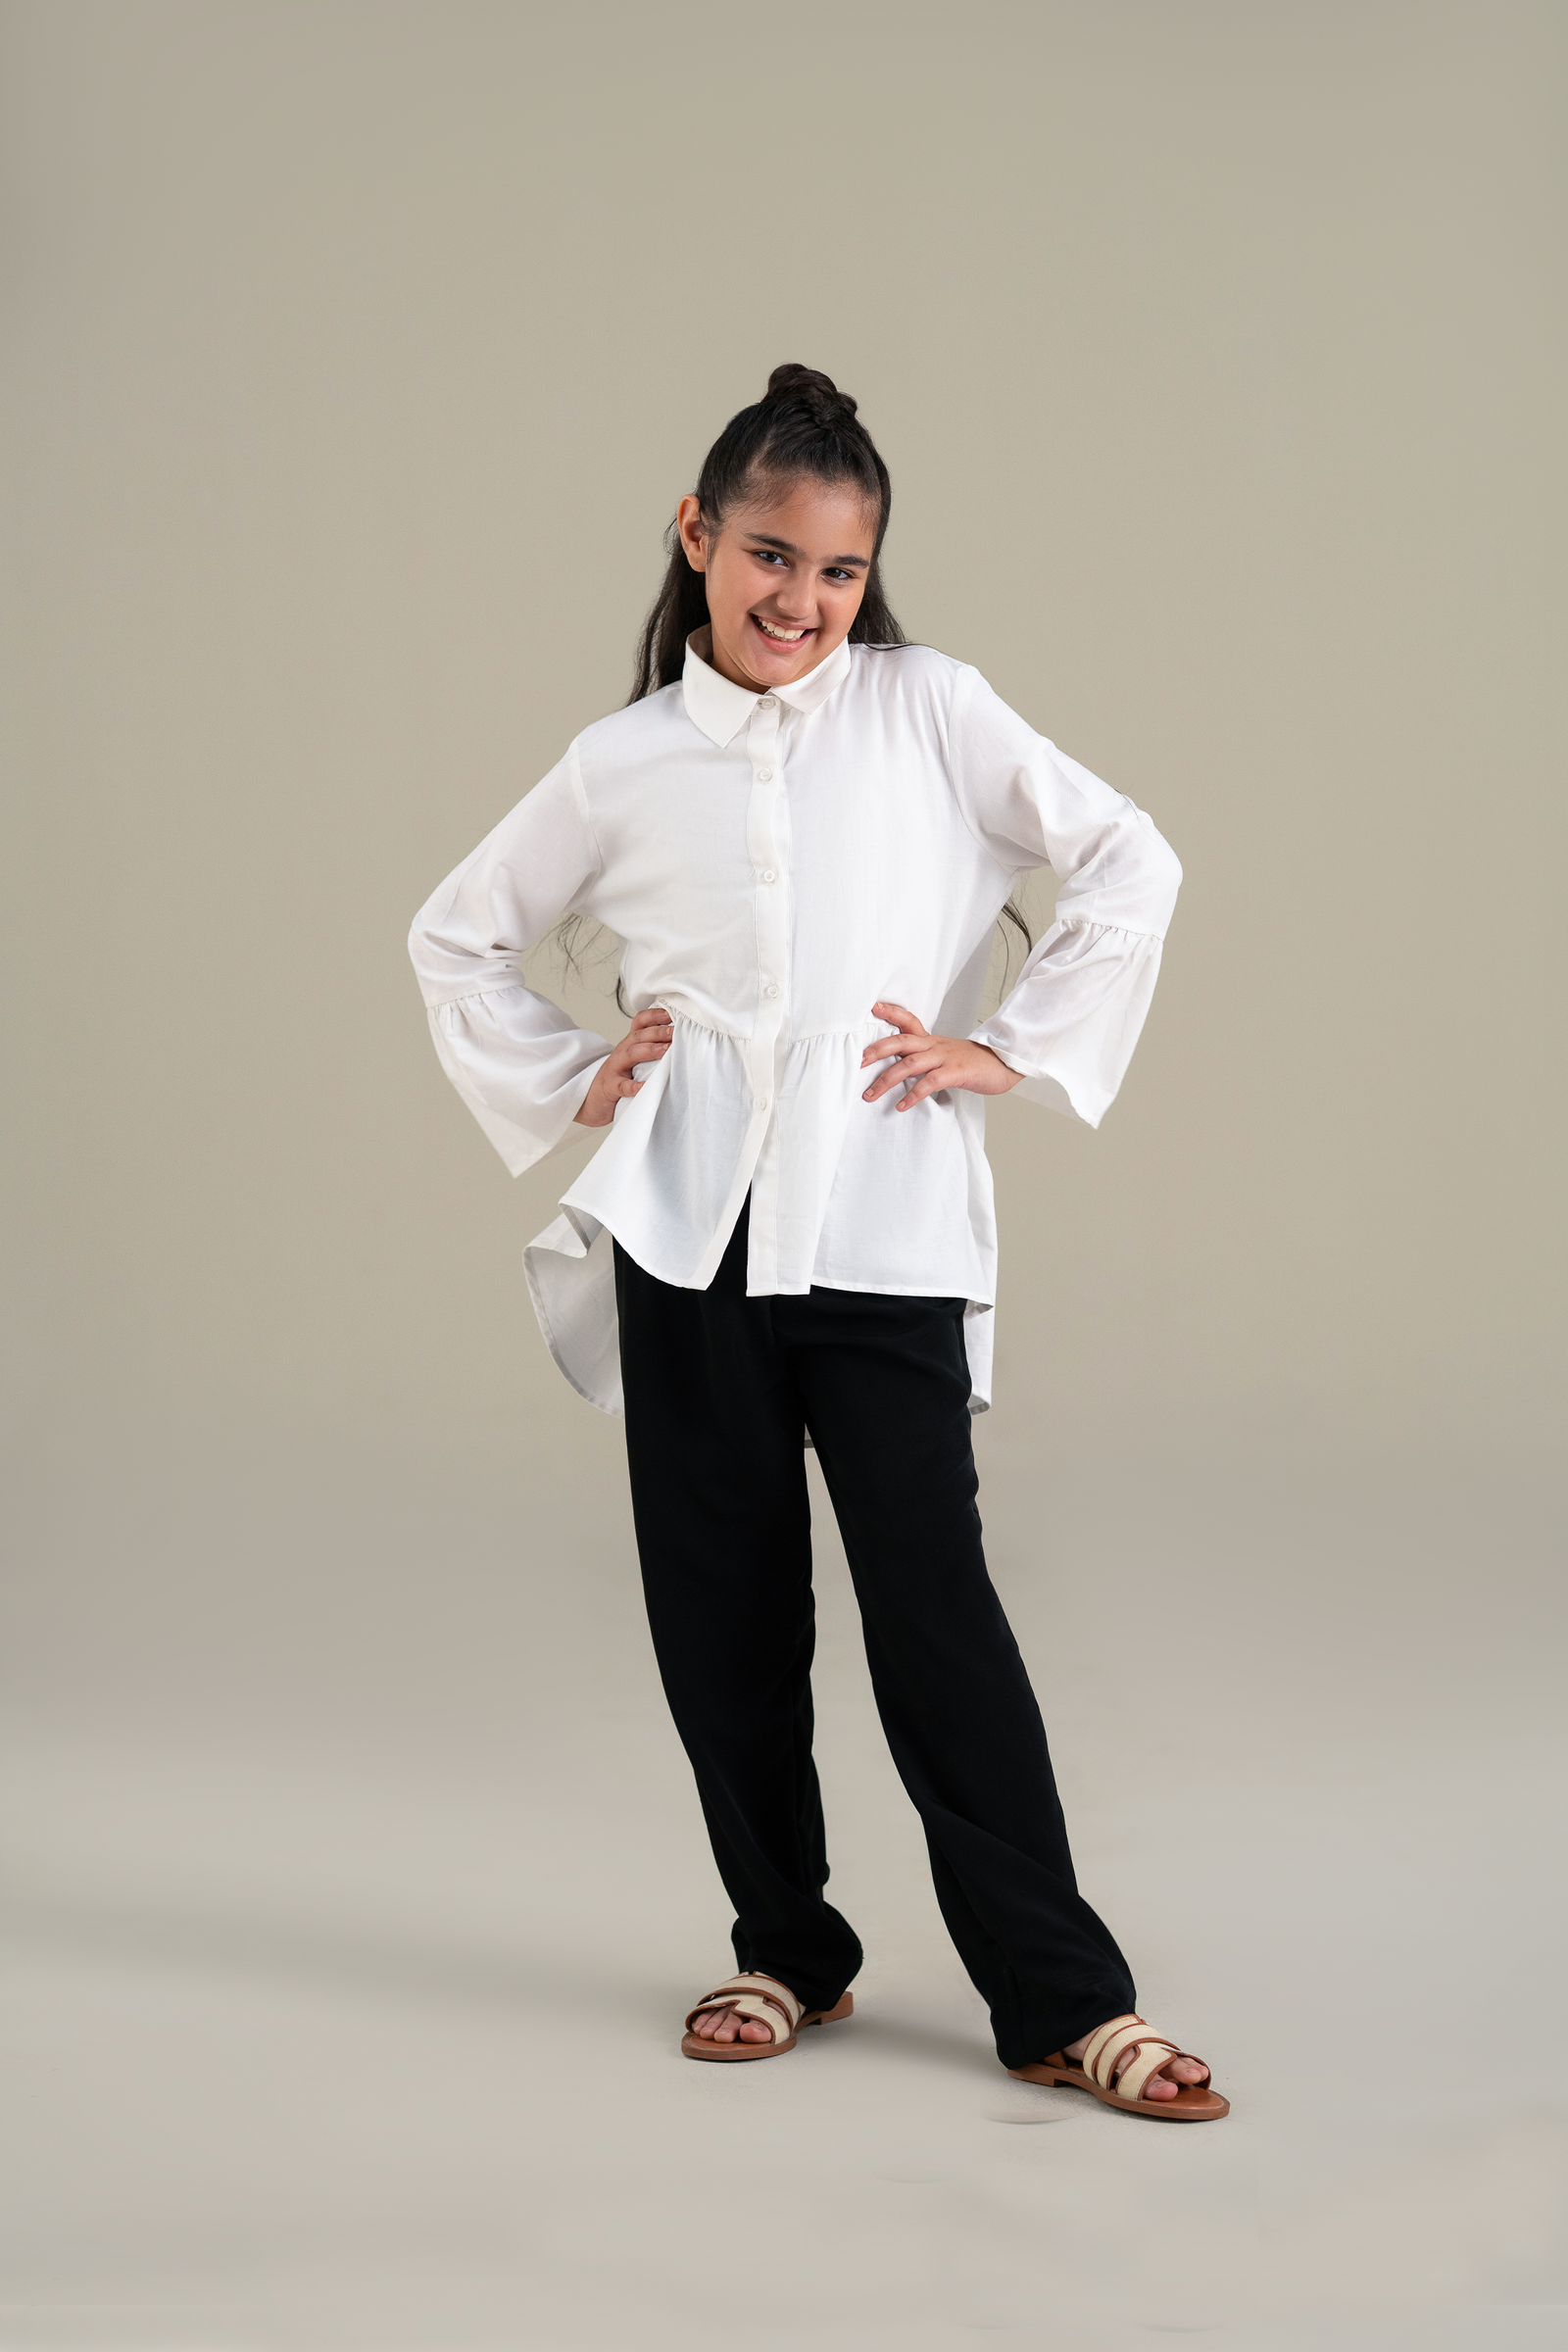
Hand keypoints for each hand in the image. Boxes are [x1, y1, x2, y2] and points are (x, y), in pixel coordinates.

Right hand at [574, 1006, 672, 1127]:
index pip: (640, 1022)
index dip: (654, 1015)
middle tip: (676, 1032)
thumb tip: (682, 1039)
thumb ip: (652, 1046)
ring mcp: (616, 1068)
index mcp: (630, 1042)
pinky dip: (633, 1086)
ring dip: (649, 1050)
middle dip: (658, 1032)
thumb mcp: (634, 1056)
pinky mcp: (611, 1086)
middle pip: (639, 1036)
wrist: (595, 1096)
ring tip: (665, 1051)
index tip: (671, 1014)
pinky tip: (643, 1087)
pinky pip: (622, 1085)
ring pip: (631, 1054)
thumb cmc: (622, 1075)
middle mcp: (623, 1050)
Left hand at [859, 1001, 1023, 1110]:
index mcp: (932, 1040)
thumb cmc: (973, 1063)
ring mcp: (945, 1058)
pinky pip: (929, 1083)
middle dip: (876, 1050)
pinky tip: (901, 1106)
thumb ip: (924, 1059)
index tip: (872, 1007)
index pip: (908, 1020)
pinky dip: (913, 1095)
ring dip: (886, 1079)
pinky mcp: (955, 1072)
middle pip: (900, 1041)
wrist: (1004, 1064)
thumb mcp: (946, 1055)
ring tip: (870, 1094)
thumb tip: (899, 1070)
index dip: (890, 1013)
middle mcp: (935, 1045)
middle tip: (857, 1061)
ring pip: (909, 1064)